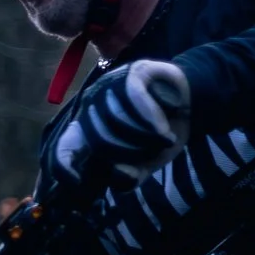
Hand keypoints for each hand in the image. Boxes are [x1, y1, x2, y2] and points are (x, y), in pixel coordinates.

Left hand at [45, 61, 191, 199]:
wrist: (192, 101)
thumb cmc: (162, 132)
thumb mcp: (148, 161)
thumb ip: (131, 175)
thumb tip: (119, 174)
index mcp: (88, 129)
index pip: (63, 148)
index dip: (63, 165)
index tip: (76, 181)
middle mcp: (92, 106)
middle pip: (100, 141)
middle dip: (132, 154)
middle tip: (153, 154)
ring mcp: (110, 86)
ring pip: (118, 120)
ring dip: (147, 138)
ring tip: (165, 141)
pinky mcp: (132, 73)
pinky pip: (135, 100)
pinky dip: (153, 121)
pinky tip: (165, 132)